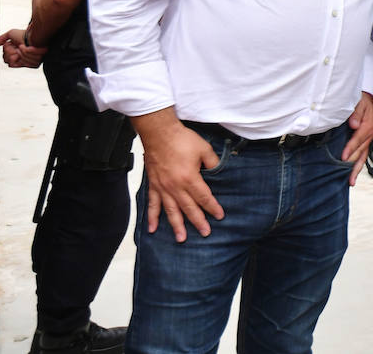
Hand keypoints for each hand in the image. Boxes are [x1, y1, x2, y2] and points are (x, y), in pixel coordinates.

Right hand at [0, 28, 45, 67]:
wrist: (35, 34)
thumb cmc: (25, 33)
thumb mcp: (11, 34)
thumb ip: (2, 39)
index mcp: (15, 54)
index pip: (6, 60)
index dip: (8, 52)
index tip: (11, 45)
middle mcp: (21, 59)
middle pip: (9, 61)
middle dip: (12, 51)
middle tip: (18, 46)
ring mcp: (27, 62)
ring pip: (18, 62)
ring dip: (20, 52)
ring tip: (24, 45)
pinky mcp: (35, 64)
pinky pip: (26, 64)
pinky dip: (26, 53)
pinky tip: (28, 47)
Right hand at [133, 111, 224, 241]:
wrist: (159, 133)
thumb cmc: (181, 139)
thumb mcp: (204, 149)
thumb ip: (213, 163)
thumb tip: (218, 172)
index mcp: (190, 178)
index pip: (204, 197)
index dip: (212, 207)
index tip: (219, 216)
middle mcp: (175, 186)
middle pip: (189, 208)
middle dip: (198, 221)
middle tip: (205, 233)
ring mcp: (163, 187)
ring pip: (171, 211)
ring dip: (176, 225)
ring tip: (181, 238)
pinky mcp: (153, 185)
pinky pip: (153, 204)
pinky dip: (152, 217)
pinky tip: (152, 229)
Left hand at [341, 92, 372, 185]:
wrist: (366, 99)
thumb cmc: (361, 101)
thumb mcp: (359, 103)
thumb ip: (356, 113)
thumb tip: (354, 124)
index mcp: (367, 126)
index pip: (357, 140)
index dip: (350, 149)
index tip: (343, 157)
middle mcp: (369, 135)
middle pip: (360, 152)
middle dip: (352, 164)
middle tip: (344, 175)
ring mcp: (368, 140)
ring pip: (362, 157)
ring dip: (356, 169)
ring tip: (351, 181)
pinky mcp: (365, 142)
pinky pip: (362, 155)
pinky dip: (358, 166)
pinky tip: (352, 174)